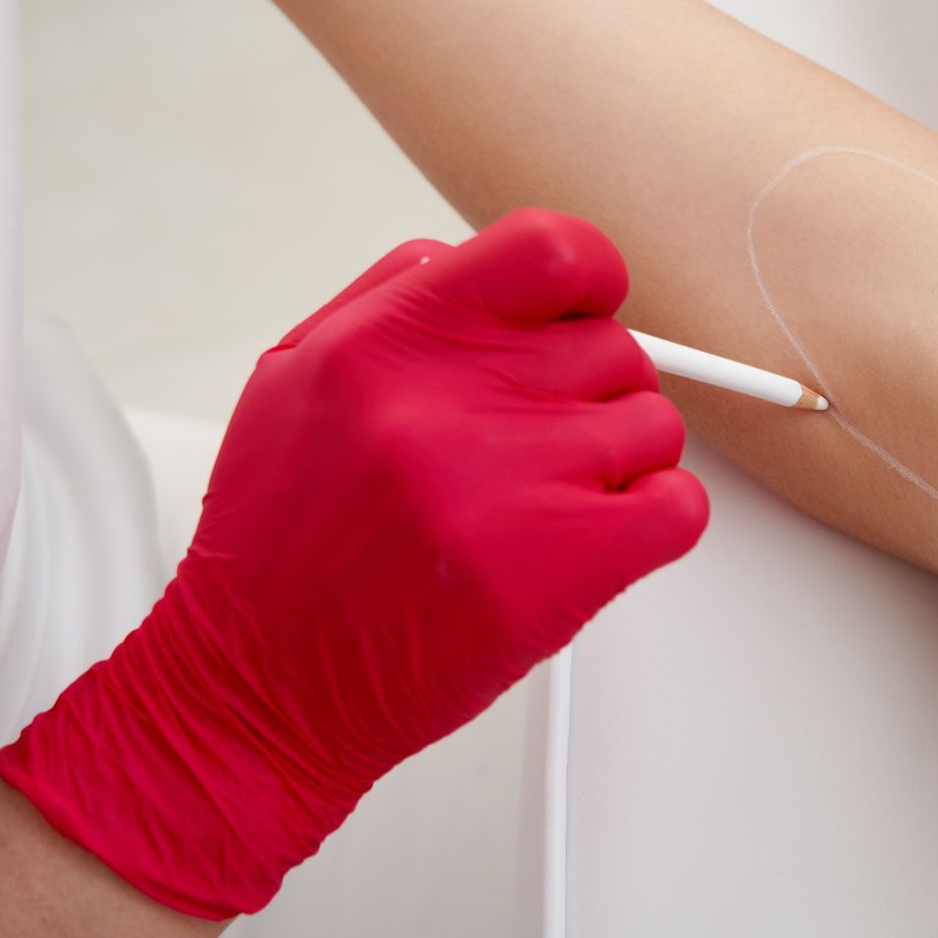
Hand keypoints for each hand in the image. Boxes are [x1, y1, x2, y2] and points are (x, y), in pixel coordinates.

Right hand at [0, 209, 708, 918]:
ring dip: (618, 463)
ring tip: (544, 503)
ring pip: (652, 425)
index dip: (589, 278)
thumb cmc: (282, 544)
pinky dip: (655, 520)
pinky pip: (679, 506)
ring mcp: (515, 483)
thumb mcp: (297, 379)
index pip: (549, 249)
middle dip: (589, 393)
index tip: (584, 310)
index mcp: (388, 343)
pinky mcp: (566, 567)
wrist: (259, 688)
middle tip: (534, 444)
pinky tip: (595, 540)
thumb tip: (482, 262)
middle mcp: (451, 402)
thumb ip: (394, 300)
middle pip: (613, 347)